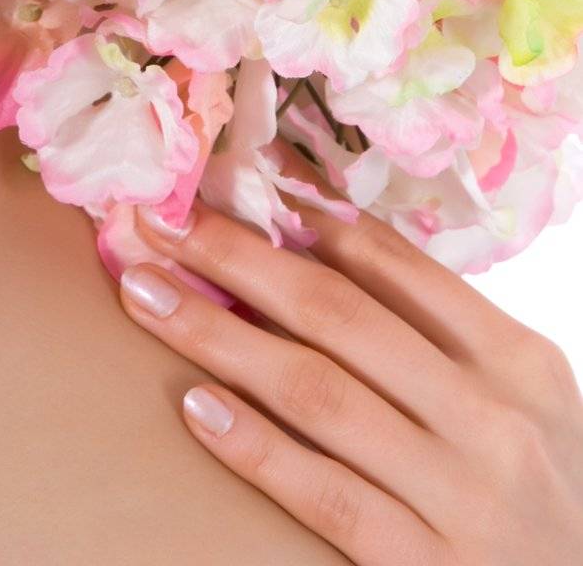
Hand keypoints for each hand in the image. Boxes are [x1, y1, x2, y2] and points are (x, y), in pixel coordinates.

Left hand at [117, 144, 582, 564]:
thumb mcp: (512, 404)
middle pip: (338, 313)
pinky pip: (326, 496)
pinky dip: (257, 446)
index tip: (222, 182)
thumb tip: (311, 236)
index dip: (297, 214)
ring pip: (317, 392)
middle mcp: (492, 419)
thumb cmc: (534, 494)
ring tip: (146, 294)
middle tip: (158, 220)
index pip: (393, 264)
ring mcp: (463, 498)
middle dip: (236, 257)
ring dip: (217, 334)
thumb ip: (432, 332)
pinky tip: (196, 407)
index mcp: (516, 360)